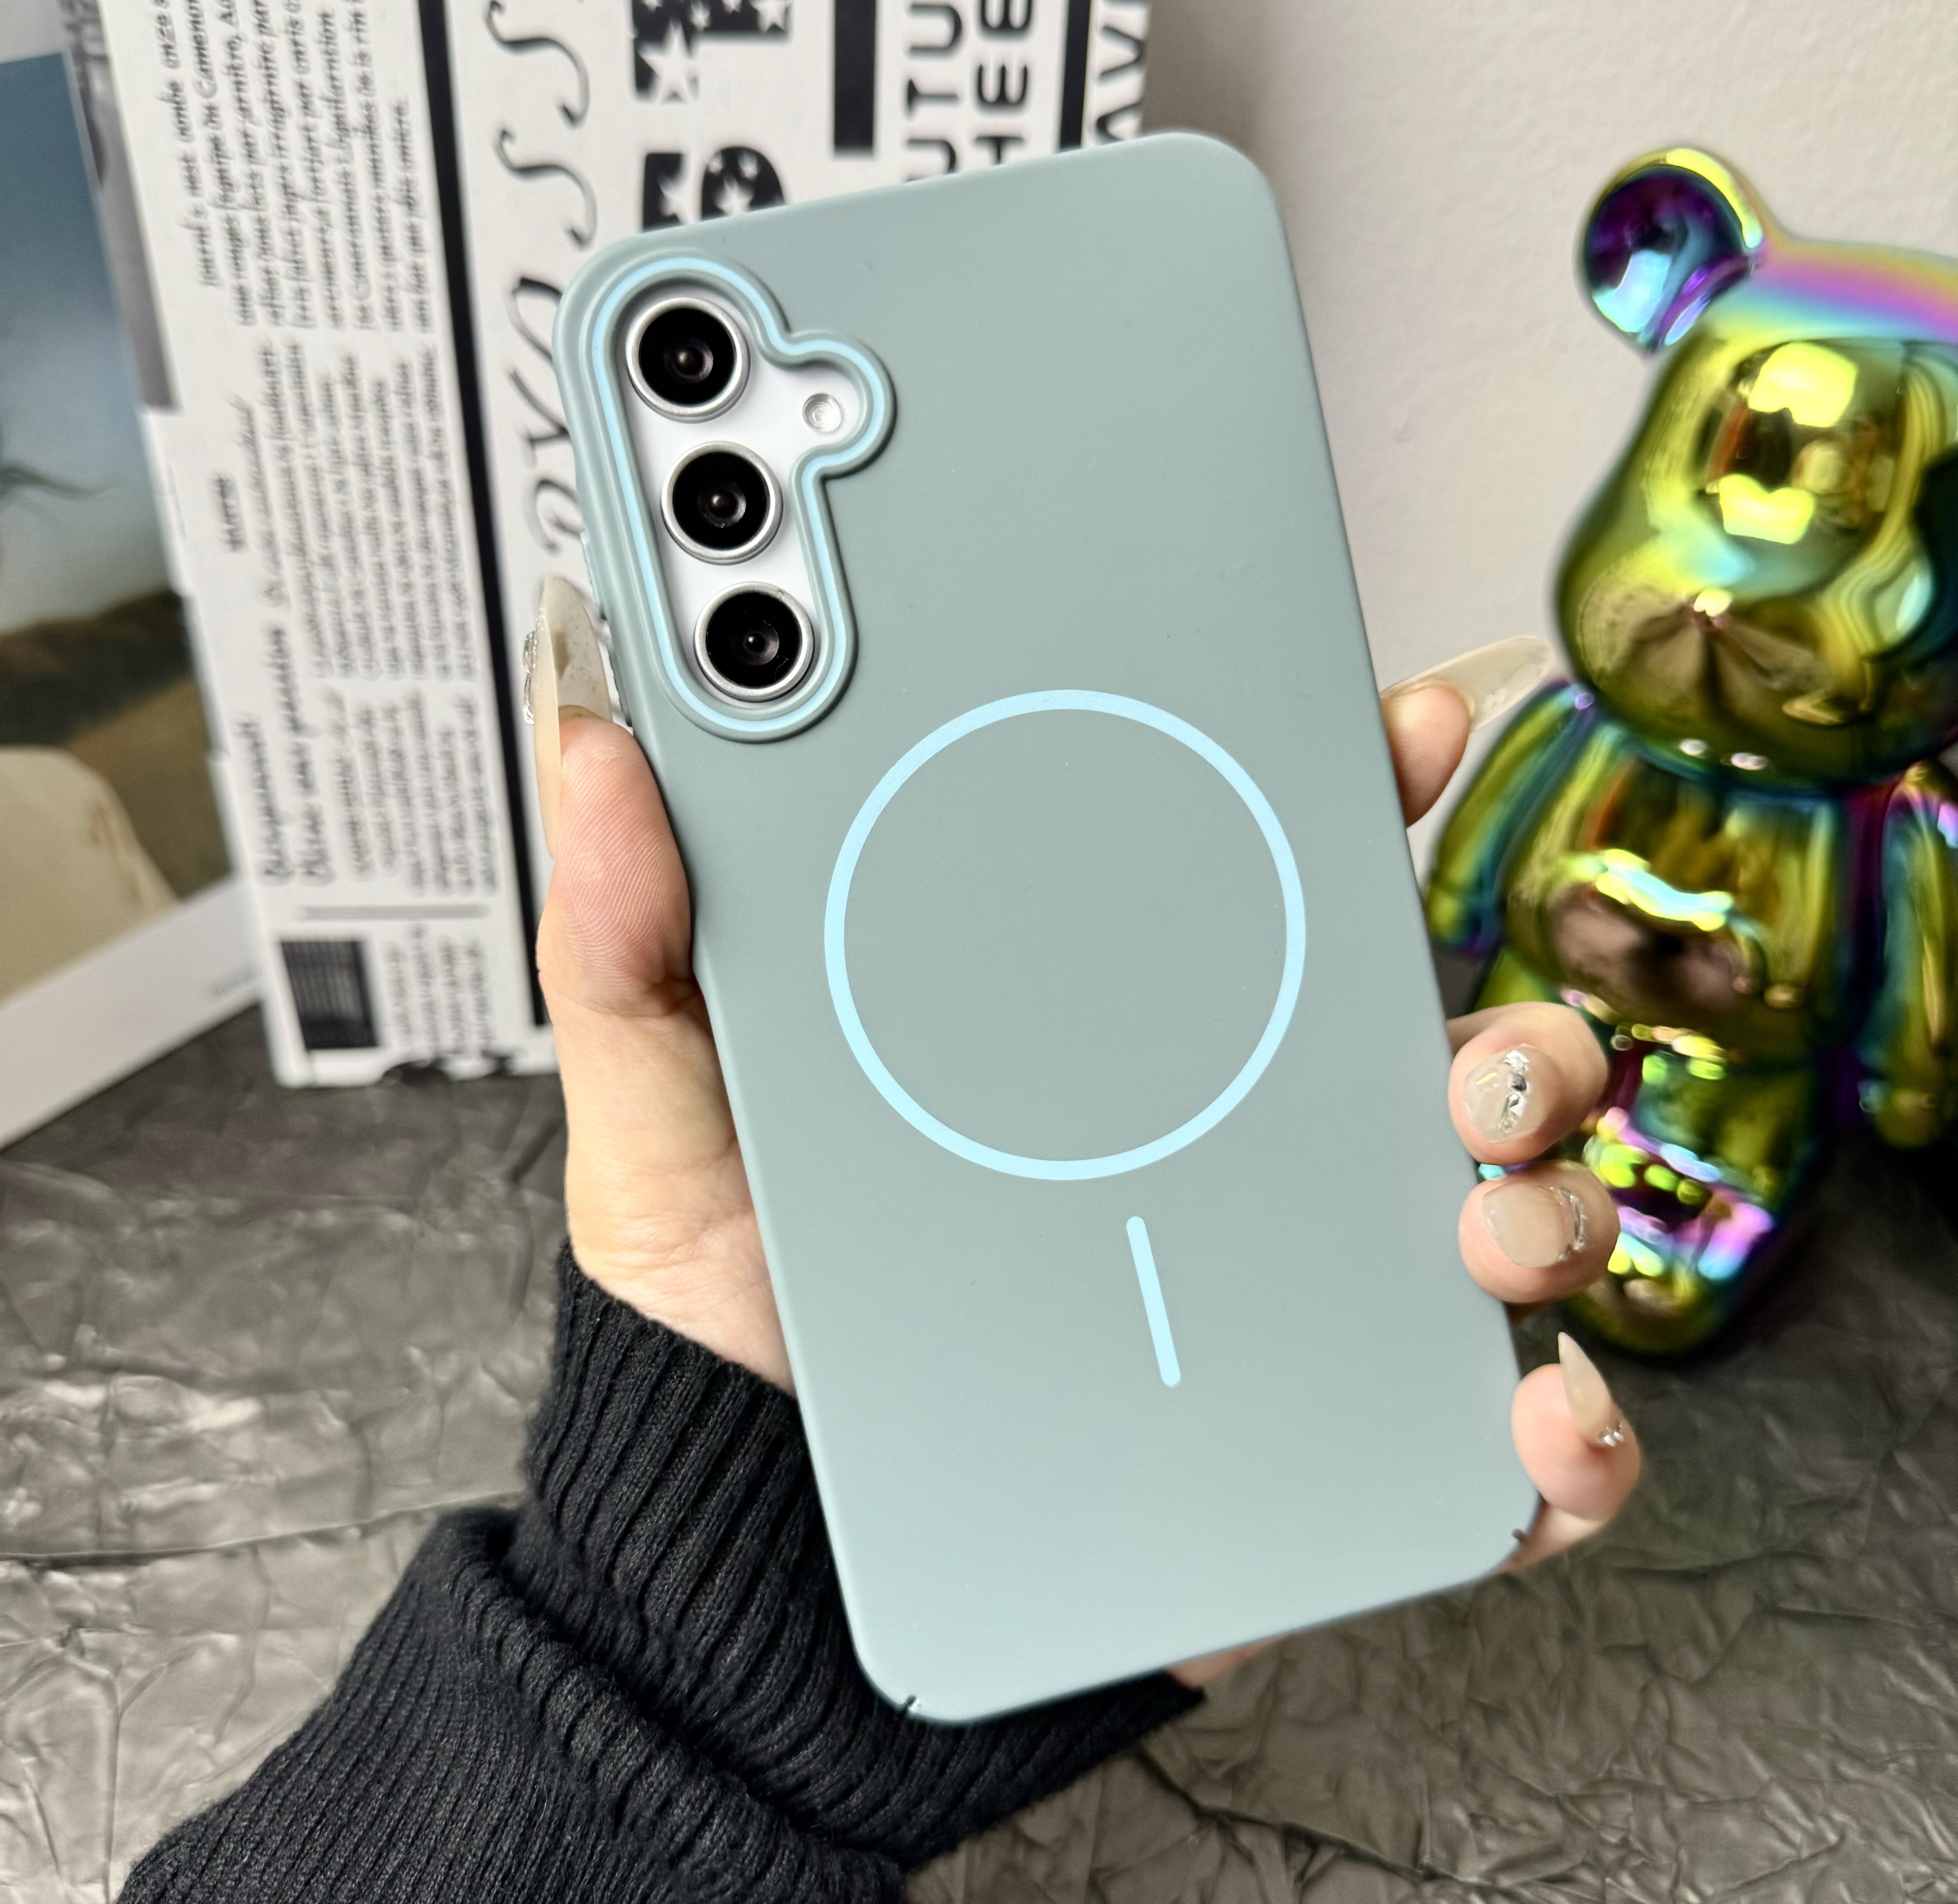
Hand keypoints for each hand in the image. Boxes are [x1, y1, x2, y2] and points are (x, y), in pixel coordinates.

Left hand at [530, 589, 1637, 1684]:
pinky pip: (1491, 1440)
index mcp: (1110, 1039)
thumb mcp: (665, 1115)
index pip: (1261, 889)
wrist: (761, 1551)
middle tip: (1476, 1048)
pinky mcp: (1313, 1450)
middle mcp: (1225, 1148)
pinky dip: (1567, 1426)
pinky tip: (1536, 1410)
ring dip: (1549, 1193)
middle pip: (1429, 1046)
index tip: (1402, 729)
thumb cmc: (735, 1320)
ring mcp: (1286, 1295)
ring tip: (1486, 1214)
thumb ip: (633, 940)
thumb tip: (603, 751)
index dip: (1353, 793)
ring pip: (1497, 1210)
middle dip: (1514, 1023)